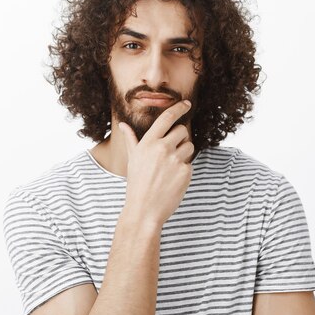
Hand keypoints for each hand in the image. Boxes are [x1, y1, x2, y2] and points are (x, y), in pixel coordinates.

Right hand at [118, 100, 194, 226]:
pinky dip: (184, 169)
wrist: (144, 209)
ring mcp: (175, 160)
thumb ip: (131, 140)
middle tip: (171, 152)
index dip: (178, 108)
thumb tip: (123, 125)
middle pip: (182, 130)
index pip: (167, 118)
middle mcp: (162, 148)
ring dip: (184, 153)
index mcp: (148, 143)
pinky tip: (173, 179)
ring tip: (170, 168)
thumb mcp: (133, 159)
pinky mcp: (186, 172)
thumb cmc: (137, 184)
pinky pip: (190, 163)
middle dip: (180, 138)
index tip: (186, 104)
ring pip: (189, 146)